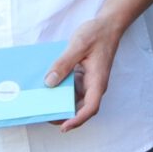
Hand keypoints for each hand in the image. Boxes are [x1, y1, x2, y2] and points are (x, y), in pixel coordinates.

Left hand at [45, 14, 124, 130]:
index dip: (77, 120)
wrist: (108, 25)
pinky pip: (72, 88)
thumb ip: (63, 64)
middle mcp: (95, 85)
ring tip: (44, 103)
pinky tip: (48, 87)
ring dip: (62, 103)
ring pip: (76, 99)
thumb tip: (49, 82)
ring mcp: (89, 81)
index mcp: (98, 81)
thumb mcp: (78, 45)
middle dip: (65, 115)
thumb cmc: (97, 34)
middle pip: (82, 108)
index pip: (91, 107)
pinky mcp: (84, 76)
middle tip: (45, 115)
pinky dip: (61, 90)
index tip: (63, 126)